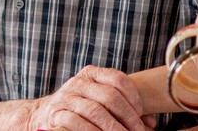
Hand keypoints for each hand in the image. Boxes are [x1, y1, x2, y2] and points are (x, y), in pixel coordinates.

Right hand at [29, 65, 155, 130]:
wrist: (46, 113)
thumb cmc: (81, 107)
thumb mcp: (101, 101)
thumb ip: (125, 108)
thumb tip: (151, 123)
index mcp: (92, 74)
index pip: (118, 79)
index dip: (134, 98)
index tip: (142, 115)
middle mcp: (79, 82)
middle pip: (109, 96)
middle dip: (128, 117)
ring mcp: (67, 96)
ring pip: (95, 110)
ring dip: (113, 127)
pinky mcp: (57, 113)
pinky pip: (77, 121)